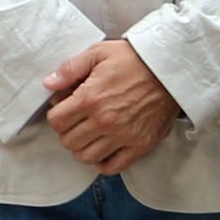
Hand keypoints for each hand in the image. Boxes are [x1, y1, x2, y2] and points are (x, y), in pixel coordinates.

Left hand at [42, 37, 178, 171]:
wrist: (171, 70)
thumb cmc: (134, 59)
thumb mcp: (99, 53)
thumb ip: (70, 68)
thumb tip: (48, 83)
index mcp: (90, 98)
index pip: (56, 121)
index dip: (57, 115)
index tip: (65, 108)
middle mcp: (104, 121)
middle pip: (69, 141)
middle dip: (68, 131)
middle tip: (77, 120)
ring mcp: (123, 136)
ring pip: (86, 157)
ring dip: (83, 147)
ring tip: (89, 134)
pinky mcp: (140, 145)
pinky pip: (112, 167)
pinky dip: (103, 163)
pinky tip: (103, 148)